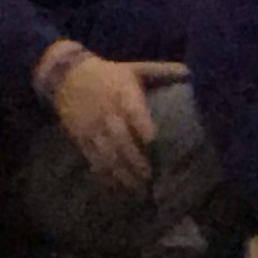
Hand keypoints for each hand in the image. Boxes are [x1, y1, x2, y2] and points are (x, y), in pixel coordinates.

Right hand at [46, 50, 165, 193]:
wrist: (67, 76)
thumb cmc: (108, 74)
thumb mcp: (134, 69)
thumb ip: (162, 72)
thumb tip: (191, 72)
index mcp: (123, 95)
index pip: (134, 113)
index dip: (144, 128)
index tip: (155, 144)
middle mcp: (108, 113)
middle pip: (121, 141)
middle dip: (135, 162)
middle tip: (150, 178)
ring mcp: (92, 128)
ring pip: (107, 154)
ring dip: (121, 173)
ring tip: (137, 189)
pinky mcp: (81, 138)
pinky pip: (92, 159)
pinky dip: (104, 174)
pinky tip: (116, 185)